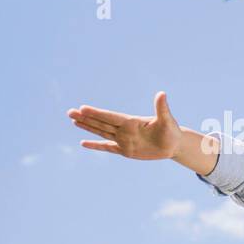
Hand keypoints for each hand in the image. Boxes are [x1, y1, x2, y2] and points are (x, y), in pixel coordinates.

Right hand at [67, 91, 181, 160]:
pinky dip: (95, 146)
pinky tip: (84, 143)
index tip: (83, 108)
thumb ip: (161, 107)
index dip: (96, 113)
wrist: (173, 144)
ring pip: (101, 132)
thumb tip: (162, 93)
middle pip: (101, 123)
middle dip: (85, 118)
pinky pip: (107, 147)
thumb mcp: (167, 120)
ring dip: (87, 127)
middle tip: (70, 112)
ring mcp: (123, 140)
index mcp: (131, 121)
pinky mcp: (125, 151)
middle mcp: (124, 129)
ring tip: (73, 121)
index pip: (110, 116)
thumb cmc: (171, 131)